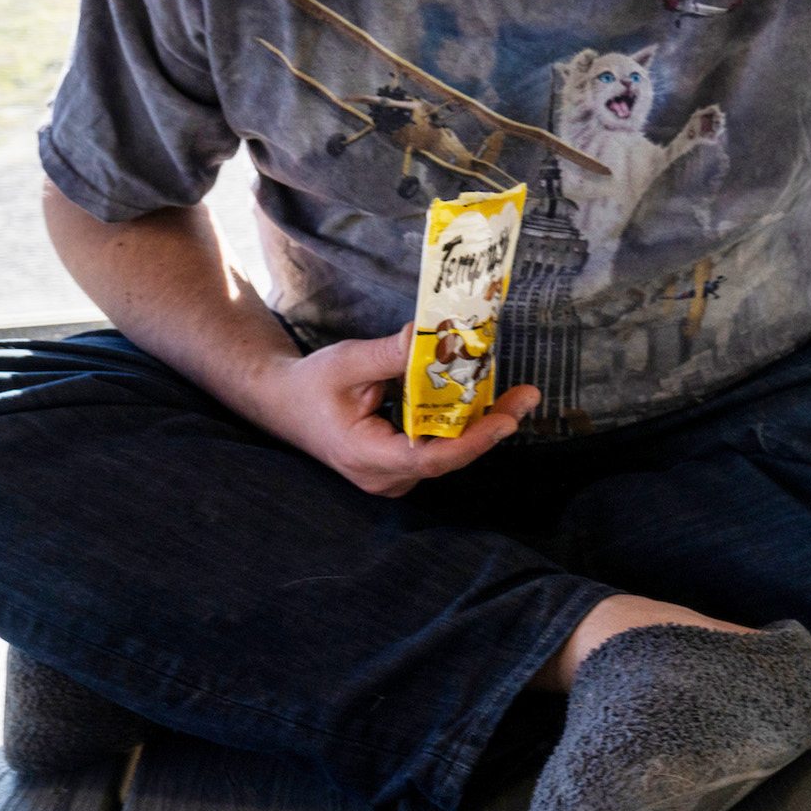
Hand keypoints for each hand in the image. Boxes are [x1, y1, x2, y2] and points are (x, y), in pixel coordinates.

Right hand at [233, 326, 541, 496]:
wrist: (284, 402)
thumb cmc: (311, 384)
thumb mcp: (348, 360)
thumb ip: (391, 353)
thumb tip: (434, 334)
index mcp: (366, 456)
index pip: (430, 457)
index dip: (473, 440)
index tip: (506, 420)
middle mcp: (384, 476)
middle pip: (448, 456)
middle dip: (490, 426)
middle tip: (527, 396)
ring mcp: (393, 474)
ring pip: (448, 453)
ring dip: (481, 423)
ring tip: (519, 396)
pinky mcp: (401, 464)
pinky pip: (439, 446)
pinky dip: (462, 423)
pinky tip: (487, 398)